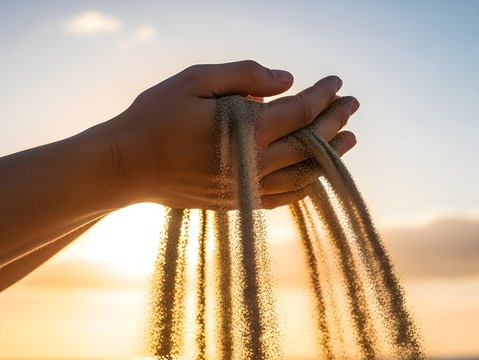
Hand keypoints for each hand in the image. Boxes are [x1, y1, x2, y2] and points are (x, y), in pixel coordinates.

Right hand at [103, 60, 358, 208]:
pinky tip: (313, 178)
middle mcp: (253, 163)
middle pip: (309, 142)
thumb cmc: (155, 117)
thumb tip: (285, 80)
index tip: (338, 83)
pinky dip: (303, 187)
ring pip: (302, 174)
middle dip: (335, 122)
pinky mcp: (235, 203)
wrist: (125, 167)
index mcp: (246, 129)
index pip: (300, 111)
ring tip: (349, 141)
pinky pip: (281, 199)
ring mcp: (246, 188)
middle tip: (353, 106)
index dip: (323, 96)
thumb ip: (244, 77)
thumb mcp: (195, 81)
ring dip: (329, 157)